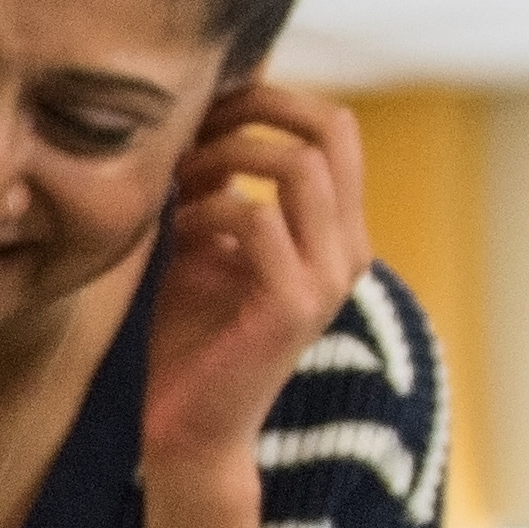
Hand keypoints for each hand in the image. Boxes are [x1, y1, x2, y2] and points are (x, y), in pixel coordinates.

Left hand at [129, 81, 367, 489]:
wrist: (190, 428)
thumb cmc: (194, 335)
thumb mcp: (207, 240)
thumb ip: (219, 184)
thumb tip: (205, 114)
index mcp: (338, 233)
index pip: (336, 129)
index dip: (271, 99)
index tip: (208, 110)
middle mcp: (348, 251)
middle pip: (332, 131)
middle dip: (257, 109)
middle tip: (197, 128)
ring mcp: (328, 280)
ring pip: (299, 167)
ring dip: (227, 157)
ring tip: (184, 181)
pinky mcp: (294, 308)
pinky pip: (258, 219)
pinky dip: (208, 212)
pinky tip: (180, 231)